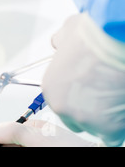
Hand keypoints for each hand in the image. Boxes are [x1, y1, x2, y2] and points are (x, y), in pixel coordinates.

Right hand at [0, 120, 97, 146]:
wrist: (90, 159)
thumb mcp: (39, 138)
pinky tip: (4, 152)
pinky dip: (9, 151)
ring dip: (0, 149)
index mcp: (33, 130)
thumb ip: (14, 131)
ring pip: (10, 148)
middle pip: (4, 143)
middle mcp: (32, 141)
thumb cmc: (69, 148)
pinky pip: (19, 151)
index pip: (3, 132)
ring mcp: (33, 149)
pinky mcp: (35, 152)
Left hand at [42, 13, 124, 146]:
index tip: (87, 88)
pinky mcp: (108, 128)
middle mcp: (62, 106)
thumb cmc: (94, 35)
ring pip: (94, 125)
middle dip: (87, 107)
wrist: (115, 39)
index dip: (76, 94)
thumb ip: (60, 44)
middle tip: (101, 93)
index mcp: (50, 88)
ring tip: (113, 95)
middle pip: (74, 117)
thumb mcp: (66, 33)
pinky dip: (116, 125)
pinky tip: (119, 108)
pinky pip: (112, 134)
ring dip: (103, 116)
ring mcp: (85, 119)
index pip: (60, 100)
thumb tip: (60, 43)